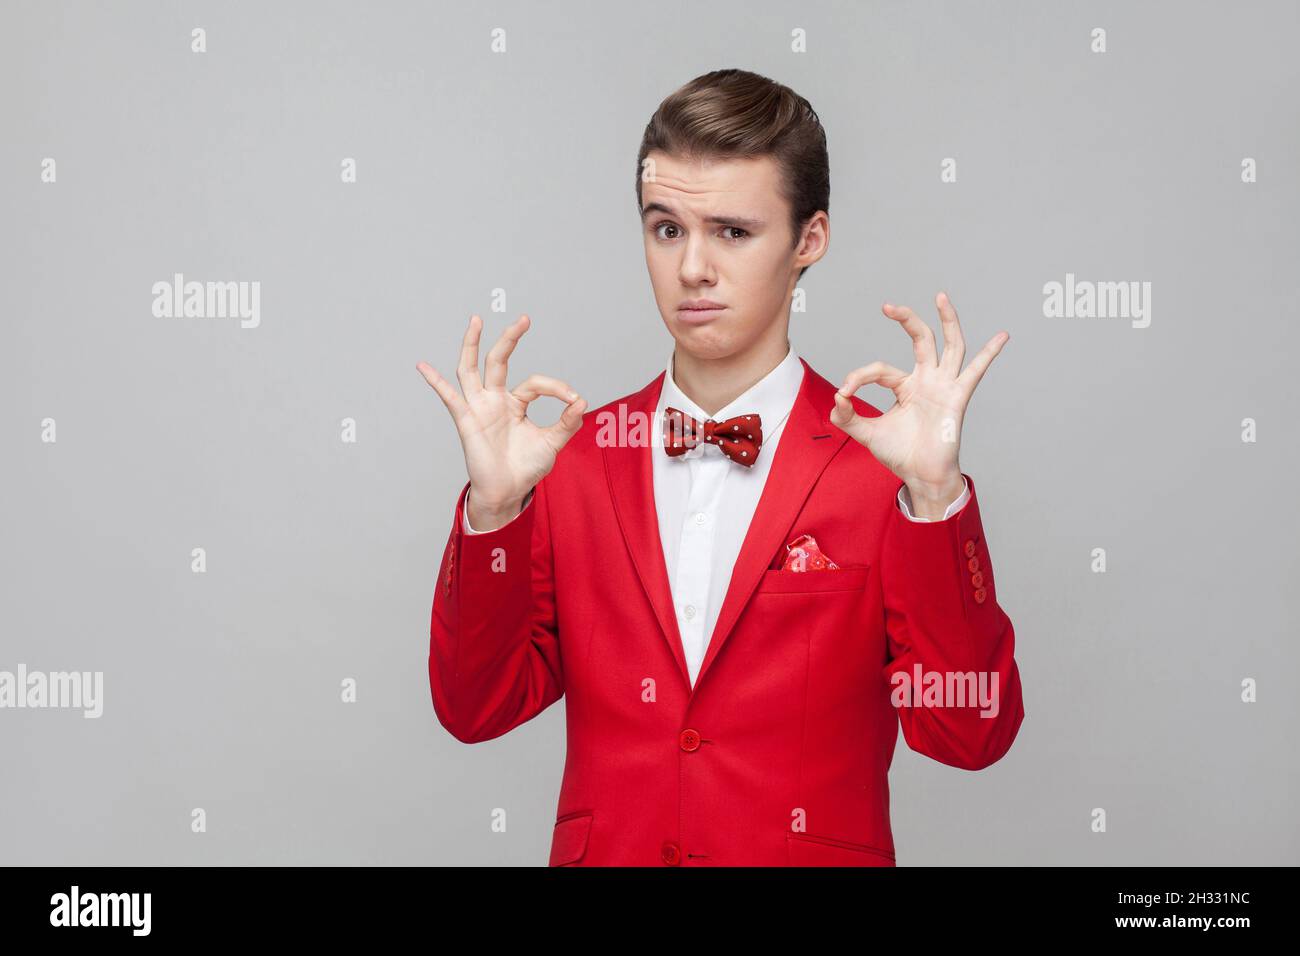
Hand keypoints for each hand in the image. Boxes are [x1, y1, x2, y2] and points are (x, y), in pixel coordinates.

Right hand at [417, 314, 585, 524]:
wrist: (508, 492)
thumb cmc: (526, 467)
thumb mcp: (552, 443)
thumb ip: (567, 423)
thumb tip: (582, 401)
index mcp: (515, 403)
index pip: (535, 384)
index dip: (556, 388)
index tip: (574, 400)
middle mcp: (495, 400)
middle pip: (499, 361)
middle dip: (510, 339)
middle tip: (524, 319)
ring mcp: (479, 408)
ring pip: (471, 369)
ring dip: (472, 345)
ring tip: (476, 320)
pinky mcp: (466, 420)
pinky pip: (449, 398)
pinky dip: (435, 382)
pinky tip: (423, 366)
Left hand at [830, 292, 1006, 505]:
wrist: (919, 475)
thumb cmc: (900, 453)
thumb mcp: (866, 433)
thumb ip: (847, 417)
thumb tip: (836, 400)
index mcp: (905, 386)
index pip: (880, 369)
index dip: (859, 377)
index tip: (844, 392)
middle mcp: (927, 380)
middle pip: (921, 340)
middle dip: (906, 320)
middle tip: (888, 306)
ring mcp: (944, 386)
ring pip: (950, 345)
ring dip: (948, 320)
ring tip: (941, 297)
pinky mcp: (958, 397)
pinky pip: (976, 372)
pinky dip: (990, 353)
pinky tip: (1002, 336)